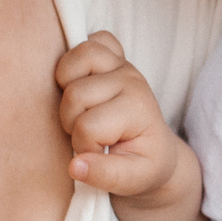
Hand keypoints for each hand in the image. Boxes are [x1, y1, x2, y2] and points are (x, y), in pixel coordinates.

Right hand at [56, 31, 188, 205]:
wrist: (155, 151)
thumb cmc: (142, 165)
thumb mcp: (132, 181)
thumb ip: (105, 176)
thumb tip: (75, 166)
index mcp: (138, 108)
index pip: (87, 126)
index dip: (83, 145)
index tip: (99, 154)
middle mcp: (131, 79)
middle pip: (74, 95)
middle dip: (71, 122)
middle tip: (88, 135)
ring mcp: (121, 63)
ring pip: (72, 61)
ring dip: (66, 89)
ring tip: (81, 109)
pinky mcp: (113, 55)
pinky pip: (91, 39)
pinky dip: (79, 58)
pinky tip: (84, 83)